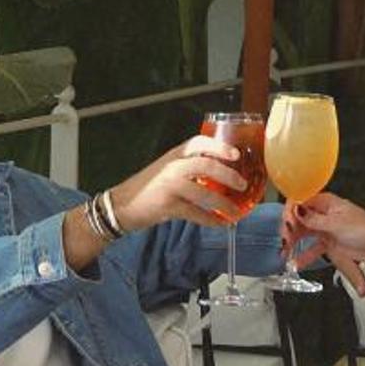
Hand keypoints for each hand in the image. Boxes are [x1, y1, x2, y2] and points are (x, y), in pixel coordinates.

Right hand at [110, 134, 252, 231]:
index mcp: (175, 154)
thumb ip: (189, 167)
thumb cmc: (148, 188)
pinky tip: (219, 223)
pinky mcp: (168, 205)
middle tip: (242, 185)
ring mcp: (169, 185)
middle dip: (228, 176)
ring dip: (223, 204)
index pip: (199, 142)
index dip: (219, 146)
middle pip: (206, 165)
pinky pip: (195, 213)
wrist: (121, 205)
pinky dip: (210, 220)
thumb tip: (221, 174)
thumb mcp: (168, 169)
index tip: (236, 154)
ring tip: (235, 211)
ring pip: (204, 192)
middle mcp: (172, 166)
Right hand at [282, 193, 364, 305]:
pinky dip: (304, 255)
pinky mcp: (330, 242)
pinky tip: (297, 262)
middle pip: (299, 218)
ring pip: (303, 233)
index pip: (301, 201)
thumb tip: (297, 211)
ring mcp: (326, 228)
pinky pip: (312, 247)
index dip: (291, 212)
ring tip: (286, 253)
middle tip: (285, 241)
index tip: (288, 224)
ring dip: (294, 242)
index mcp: (327, 202)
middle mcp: (324, 213)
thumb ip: (314, 219)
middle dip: (289, 229)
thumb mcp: (336, 223)